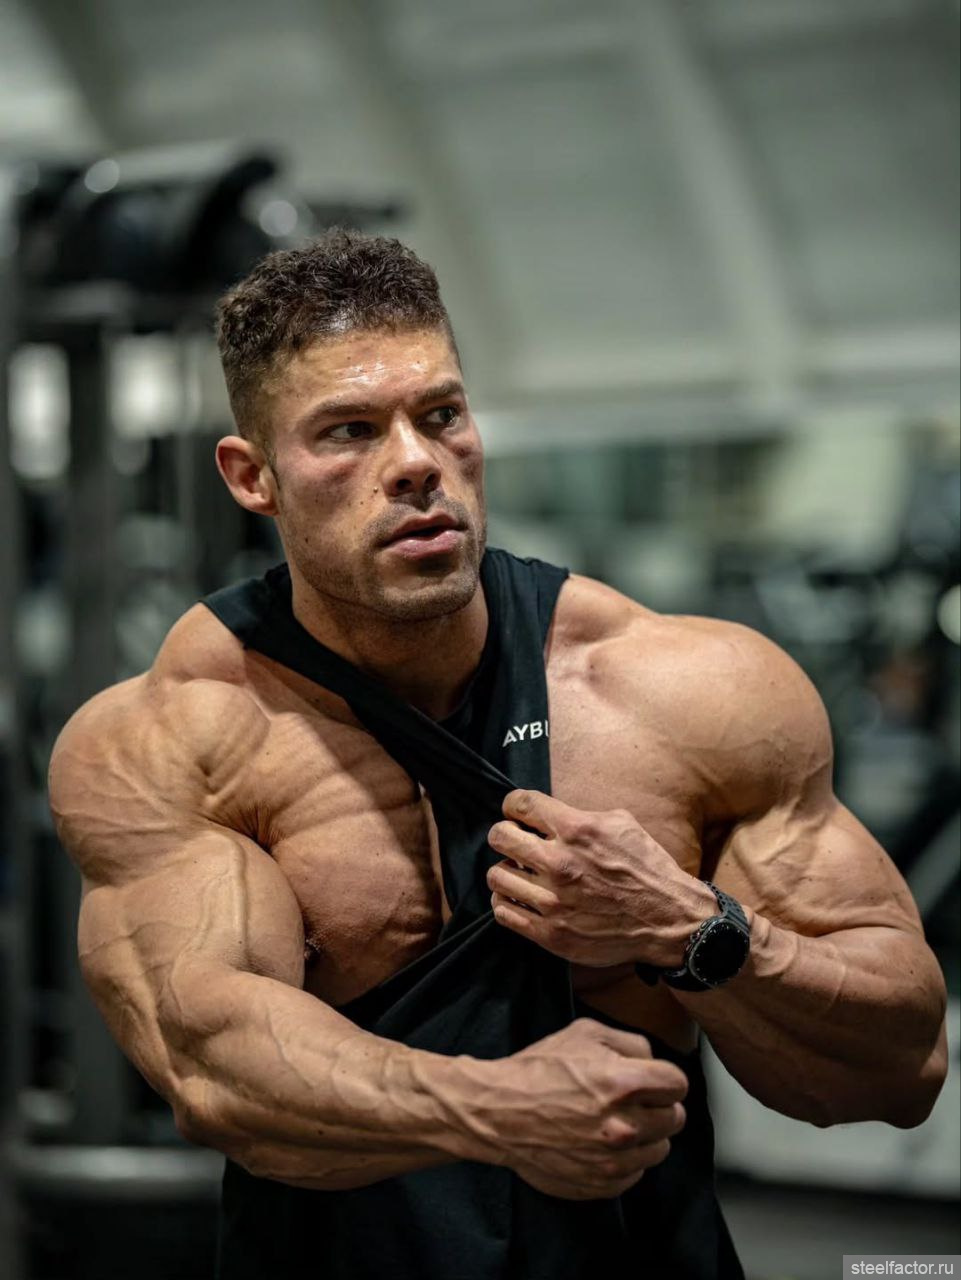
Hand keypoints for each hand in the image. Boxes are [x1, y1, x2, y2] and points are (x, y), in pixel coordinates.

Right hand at [483, 1018, 686, 1199]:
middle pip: (675, 1118)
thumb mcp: (585, 1033)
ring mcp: (614, 1160)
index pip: (679, 1084)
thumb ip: (630, 1042)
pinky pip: (635, 1174)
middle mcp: (625, 1126)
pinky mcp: (602, 1184)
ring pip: (659, 1148)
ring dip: (645, 1135)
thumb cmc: (539, 1070)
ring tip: (615, 1121)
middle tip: (631, 1099)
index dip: (664, 1077)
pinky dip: (625, 1160)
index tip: (651, 1079)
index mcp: (624, 1084)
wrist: (499, 1112)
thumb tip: (652, 1061)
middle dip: (657, 1105)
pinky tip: (601, 1142)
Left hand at [487, 789, 714, 967]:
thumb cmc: (647, 868)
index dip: (513, 805)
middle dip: (504, 835)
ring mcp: (552, 901)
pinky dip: (507, 902)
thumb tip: (550, 814)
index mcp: (576, 830)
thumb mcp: (621, 823)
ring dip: (506, 871)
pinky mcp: (551, 933)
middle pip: (499, 837)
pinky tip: (522, 899)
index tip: (517, 813)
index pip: (520, 804)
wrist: (668, 919)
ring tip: (520, 874)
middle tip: (514, 842)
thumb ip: (580, 815)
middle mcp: (559, 863)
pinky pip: (504, 912)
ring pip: (496, 877)